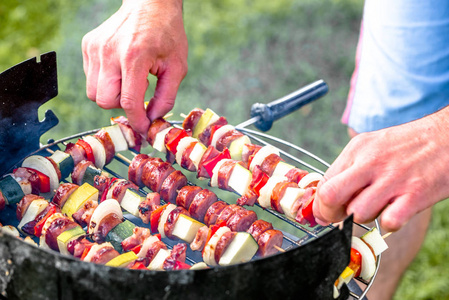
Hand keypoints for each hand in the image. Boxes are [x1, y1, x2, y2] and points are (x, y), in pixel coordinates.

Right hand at [82, 0, 187, 135]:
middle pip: (103, 101)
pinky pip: (90, 78)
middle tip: (138, 97)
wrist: (150, 3)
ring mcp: (95, 48)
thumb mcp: (177, 67)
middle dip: (122, 106)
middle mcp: (109, 52)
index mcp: (134, 56)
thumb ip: (166, 97)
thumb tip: (152, 120)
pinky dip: (105, 81)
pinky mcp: (88, 45)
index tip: (144, 129)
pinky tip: (121, 69)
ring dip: (112, 95)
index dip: (137, 121)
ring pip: (93, 92)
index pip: (128, 101)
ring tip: (130, 80)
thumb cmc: (167, 34)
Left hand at [313, 107, 448, 231]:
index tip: (326, 212)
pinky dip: (389, 223)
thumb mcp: (372, 146)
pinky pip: (389, 222)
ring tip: (377, 207)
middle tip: (340, 217)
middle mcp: (371, 162)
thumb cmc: (407, 145)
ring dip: (364, 218)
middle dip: (330, 214)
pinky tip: (396, 211)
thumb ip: (350, 169)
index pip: (324, 183)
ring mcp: (393, 179)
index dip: (320, 204)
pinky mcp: (415, 194)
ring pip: (357, 213)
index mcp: (357, 149)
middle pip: (331, 196)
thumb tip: (327, 198)